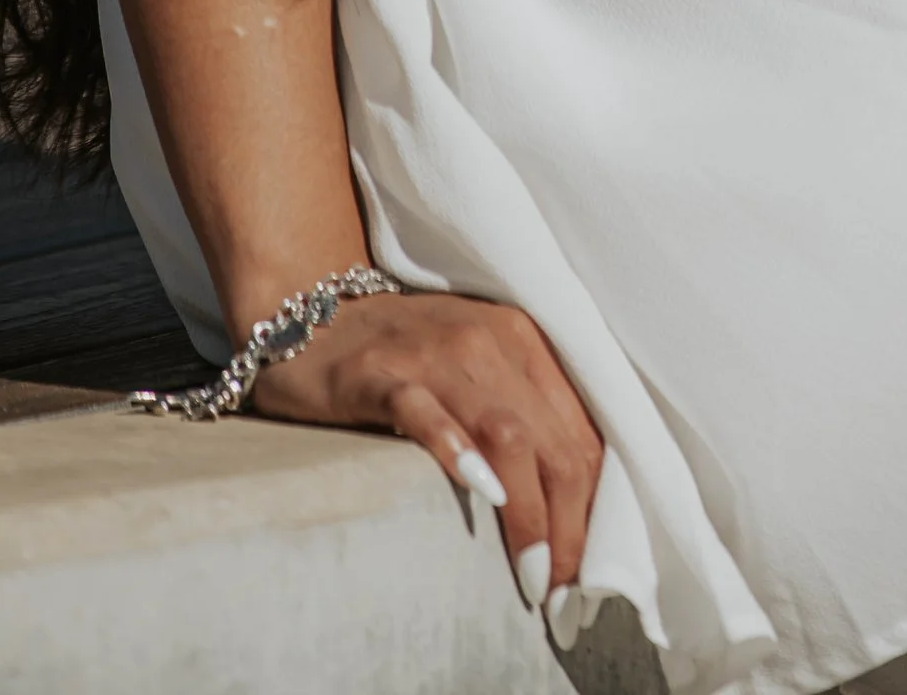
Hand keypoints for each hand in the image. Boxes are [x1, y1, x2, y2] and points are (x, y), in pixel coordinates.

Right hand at [251, 288, 604, 612]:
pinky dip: (455, 449)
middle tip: (563, 592)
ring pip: (506, 434)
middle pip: (552, 443)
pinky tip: (479, 491)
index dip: (595, 507)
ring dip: (528, 511)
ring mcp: (436, 354)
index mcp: (523, 342)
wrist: (311, 314)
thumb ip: (524, 419)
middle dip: (568, 525)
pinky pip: (424, 412)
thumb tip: (574, 506)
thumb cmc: (408, 355)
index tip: (588, 570)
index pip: (580, 433)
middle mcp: (490, 341)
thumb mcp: (480, 374)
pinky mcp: (381, 374)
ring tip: (533, 574)